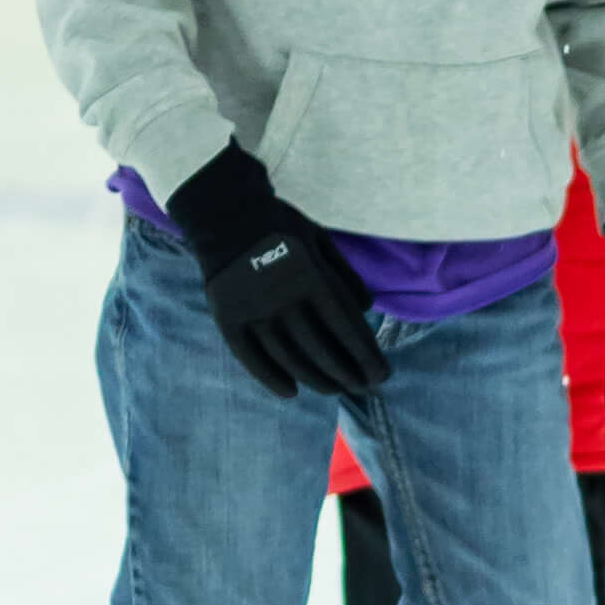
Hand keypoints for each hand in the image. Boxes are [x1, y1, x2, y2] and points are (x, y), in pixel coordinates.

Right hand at [166, 145, 387, 402]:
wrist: (222, 212)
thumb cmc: (280, 226)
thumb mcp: (320, 241)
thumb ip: (344, 276)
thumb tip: (368, 311)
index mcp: (310, 279)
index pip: (345, 329)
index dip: (366, 357)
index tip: (382, 375)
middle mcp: (281, 298)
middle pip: (320, 350)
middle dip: (347, 374)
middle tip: (364, 387)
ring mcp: (252, 310)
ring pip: (288, 357)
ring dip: (315, 379)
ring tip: (335, 389)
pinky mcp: (226, 317)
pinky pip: (250, 356)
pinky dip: (269, 377)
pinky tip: (290, 392)